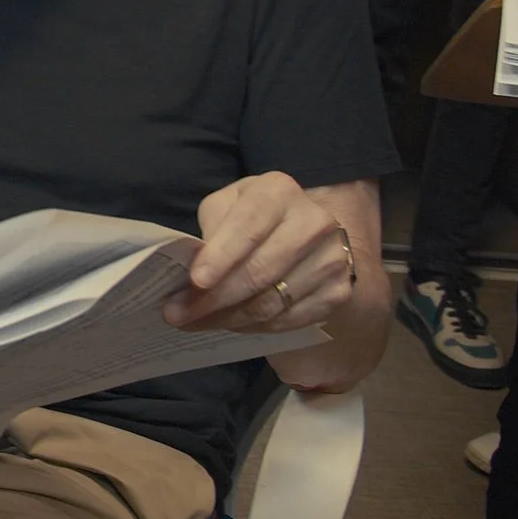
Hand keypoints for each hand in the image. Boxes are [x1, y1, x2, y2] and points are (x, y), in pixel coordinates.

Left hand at [164, 172, 354, 333]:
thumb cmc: (251, 217)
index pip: (247, 227)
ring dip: (228, 318)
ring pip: (271, 302)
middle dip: (213, 299)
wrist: (305, 231)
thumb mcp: (225, 207)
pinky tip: (231, 324)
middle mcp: (314, 222)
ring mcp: (332, 259)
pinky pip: (288, 319)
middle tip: (178, 314)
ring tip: (197, 322)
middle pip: (258, 272)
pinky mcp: (339, 292)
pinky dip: (253, 326)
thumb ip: (210, 230)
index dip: (220, 257)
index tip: (195, 281)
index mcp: (278, 192)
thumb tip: (193, 271)